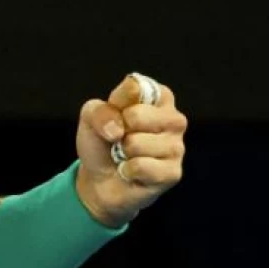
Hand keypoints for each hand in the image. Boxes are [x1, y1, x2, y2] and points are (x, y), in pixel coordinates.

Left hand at [74, 73, 186, 227]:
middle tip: (120, 139)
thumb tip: (118, 128)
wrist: (100, 179)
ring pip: (137, 143)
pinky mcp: (173, 172)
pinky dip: (128, 170)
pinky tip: (131, 172)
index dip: (116, 103)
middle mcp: (174, 119)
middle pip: (137, 115)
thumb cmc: (103, 141)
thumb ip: (100, 111)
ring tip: (127, 155)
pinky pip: (142, 166)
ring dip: (122, 152)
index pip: (136, 87)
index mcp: (159, 97)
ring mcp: (177, 146)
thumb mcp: (91, 117)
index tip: (116, 114)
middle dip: (118, 130)